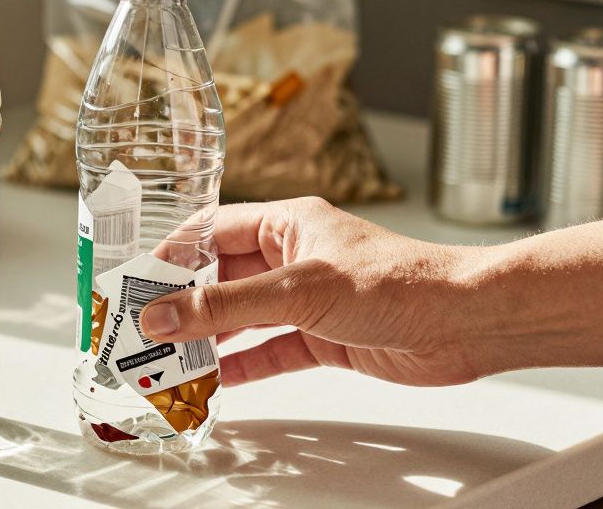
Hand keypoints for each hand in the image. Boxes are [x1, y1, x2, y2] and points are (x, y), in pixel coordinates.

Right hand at [140, 197, 483, 386]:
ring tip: (168, 359)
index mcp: (287, 222)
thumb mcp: (298, 289)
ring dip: (208, 339)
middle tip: (143, 328)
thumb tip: (165, 314)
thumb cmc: (400, 281)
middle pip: (221, 278)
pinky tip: (215, 381)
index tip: (137, 282)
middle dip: (183, 303)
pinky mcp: (324, 336)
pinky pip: (269, 350)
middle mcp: (294, 257)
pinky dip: (242, 365)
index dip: (171, 255)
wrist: (466, 321)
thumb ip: (227, 306)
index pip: (211, 231)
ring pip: (242, 318)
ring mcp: (308, 298)